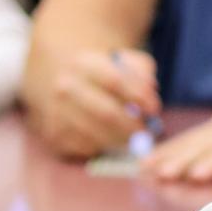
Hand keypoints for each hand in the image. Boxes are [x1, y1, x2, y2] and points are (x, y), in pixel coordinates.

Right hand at [24, 48, 160, 158]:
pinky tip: (112, 139)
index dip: (139, 97)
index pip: (115, 81)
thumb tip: (150, 88)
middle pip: (107, 113)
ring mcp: (57, 111)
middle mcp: (65, 87)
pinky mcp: (56, 134)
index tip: (155, 109)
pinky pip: (88, 147)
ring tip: (134, 137)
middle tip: (148, 132)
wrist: (68, 86)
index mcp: (84, 64)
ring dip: (122, 140)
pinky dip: (106, 147)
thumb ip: (141, 71)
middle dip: (133, 126)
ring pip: (98, 134)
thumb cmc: (107, 77)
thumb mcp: (125, 63)